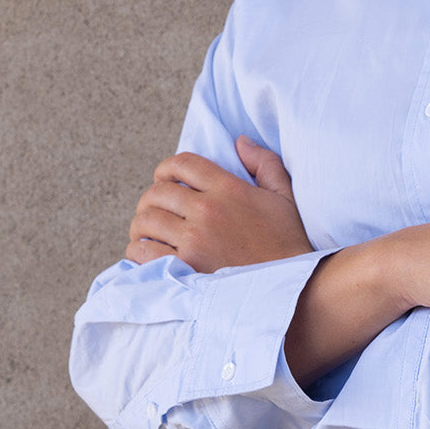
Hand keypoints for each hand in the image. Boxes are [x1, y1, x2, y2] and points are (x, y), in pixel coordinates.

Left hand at [125, 136, 313, 272]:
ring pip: (147, 220)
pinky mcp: (186, 267)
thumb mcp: (284, 197)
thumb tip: (241, 142)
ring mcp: (195, 240)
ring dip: (142, 224)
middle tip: (155, 209)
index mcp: (228, 189)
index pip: (182, 164)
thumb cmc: (288, 244)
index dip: (166, 168)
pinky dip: (138, 250)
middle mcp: (208, 210)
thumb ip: (265, 163)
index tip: (164, 179)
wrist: (291, 286)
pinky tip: (146, 252)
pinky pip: (144, 251)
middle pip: (158, 192)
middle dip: (151, 198)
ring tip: (147, 231)